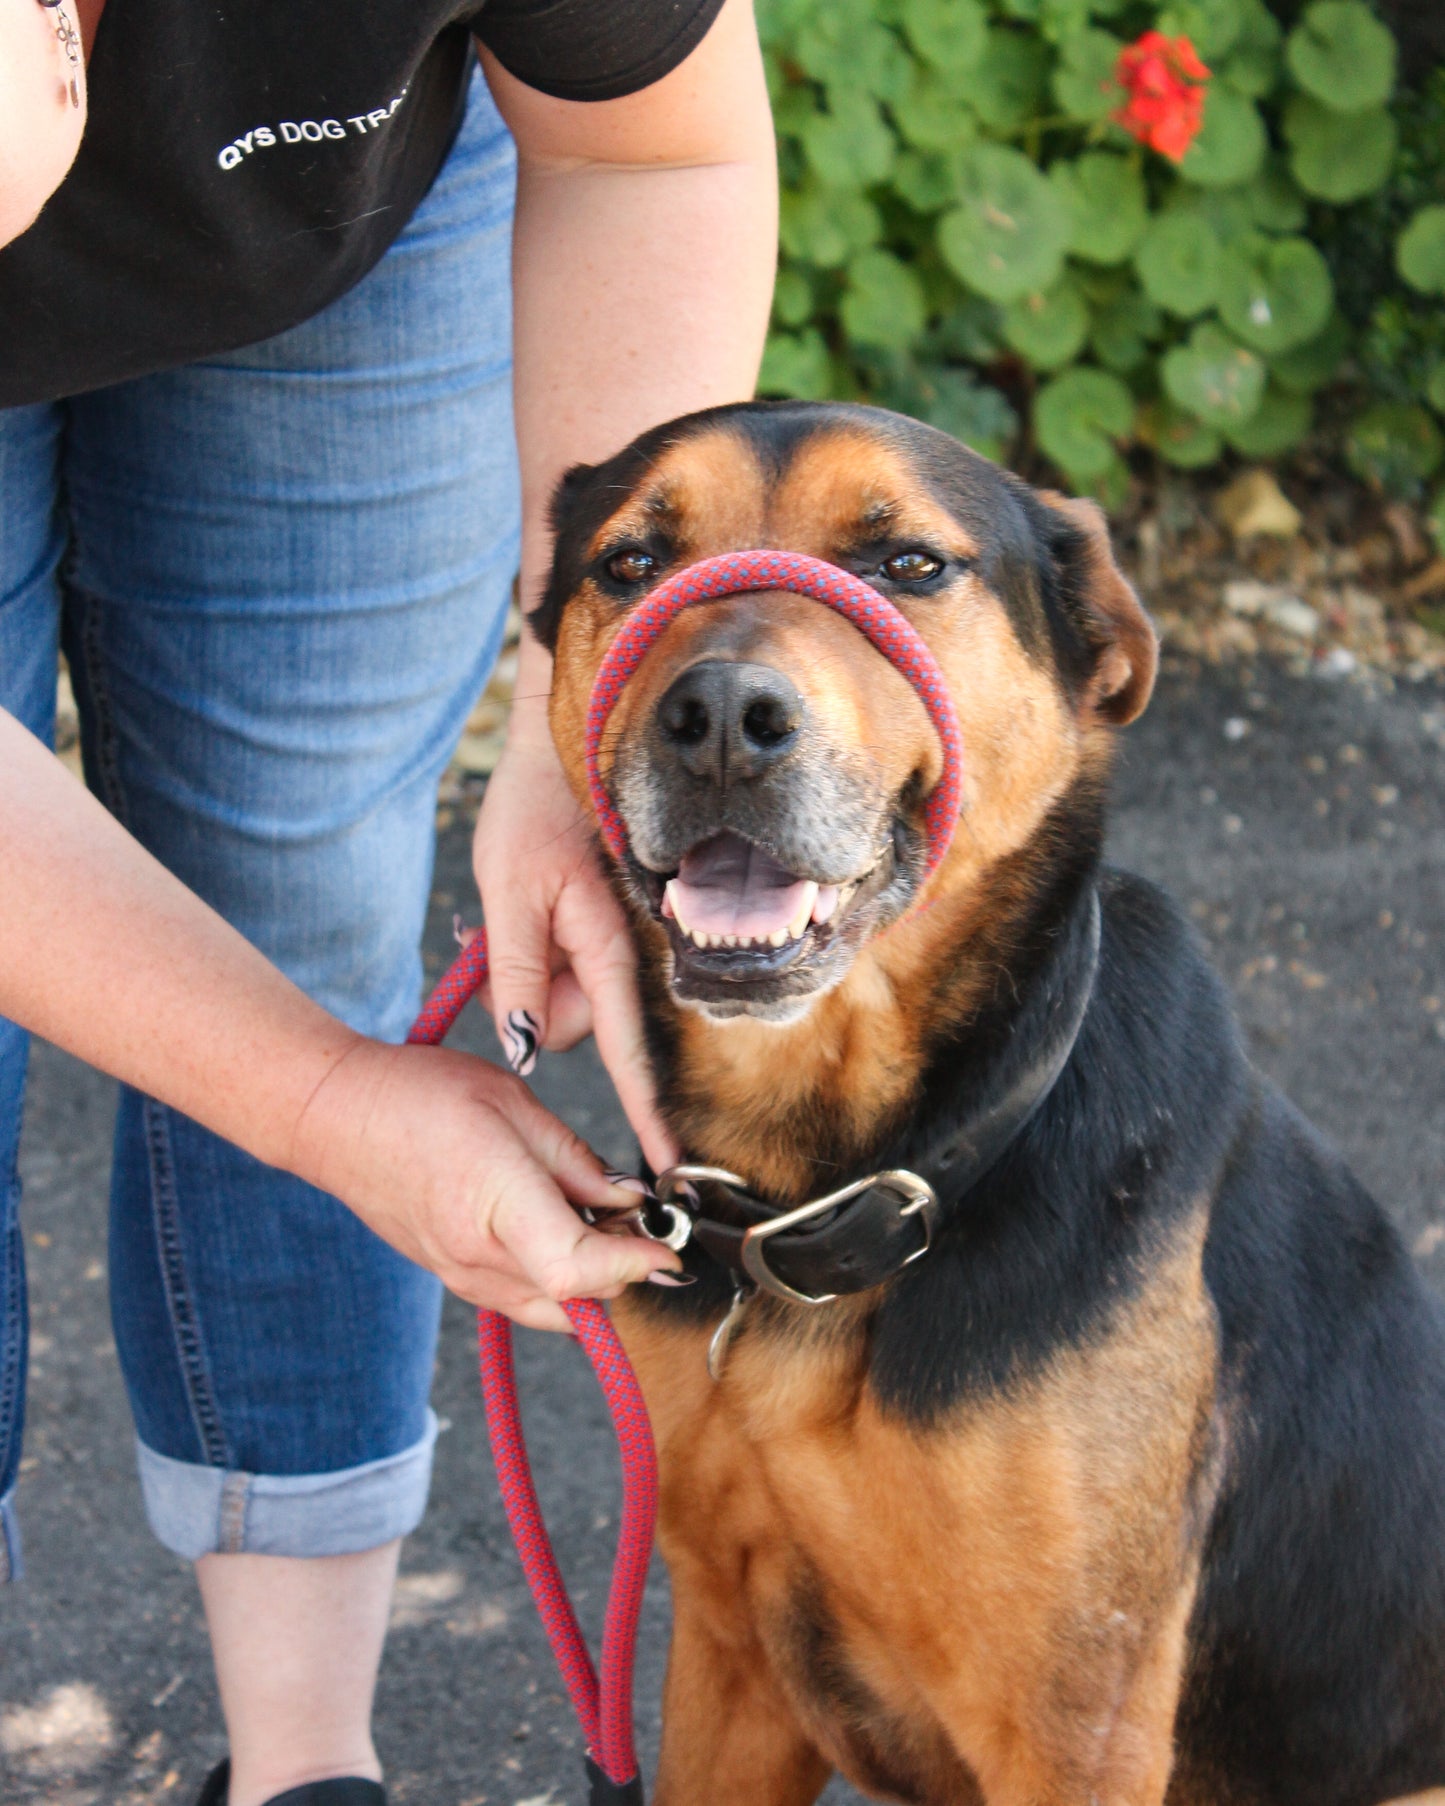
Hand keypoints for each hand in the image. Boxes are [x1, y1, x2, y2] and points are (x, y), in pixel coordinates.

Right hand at [290, 1035, 682, 1330]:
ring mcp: (461, 1276)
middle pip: (577, 1298)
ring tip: (602, 1220)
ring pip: (554, 1309)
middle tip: (641, 1217)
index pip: (578, 1270)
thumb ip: (576, 1162)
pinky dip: (559, 1279)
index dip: (634, 1264)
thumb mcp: (512, 1105)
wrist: (335, 1119)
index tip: (667, 1244)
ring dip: (592, 1280)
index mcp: (495, 1205)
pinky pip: (525, 1298)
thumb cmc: (420, 1096)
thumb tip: (630, 1202)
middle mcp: (477, 1258)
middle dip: (624, 1267)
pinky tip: (564, 1229)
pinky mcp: (454, 1278)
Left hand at [472, 715, 679, 1174]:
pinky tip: (534, 906)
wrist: (561, 748)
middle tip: (499, 936)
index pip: (627, 1053)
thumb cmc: (532, 812)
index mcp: (608, 950)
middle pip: (570, 1027)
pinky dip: (542, 953)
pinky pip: (568, 973)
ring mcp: (618, 946)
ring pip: (564, 1002)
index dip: (645, 1114)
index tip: (671, 1171)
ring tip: (518, 908)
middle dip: (529, 1000)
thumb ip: (517, 976)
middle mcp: (624, 956)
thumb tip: (524, 1051)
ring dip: (531, 972)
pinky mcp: (606, 934)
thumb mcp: (506, 894)